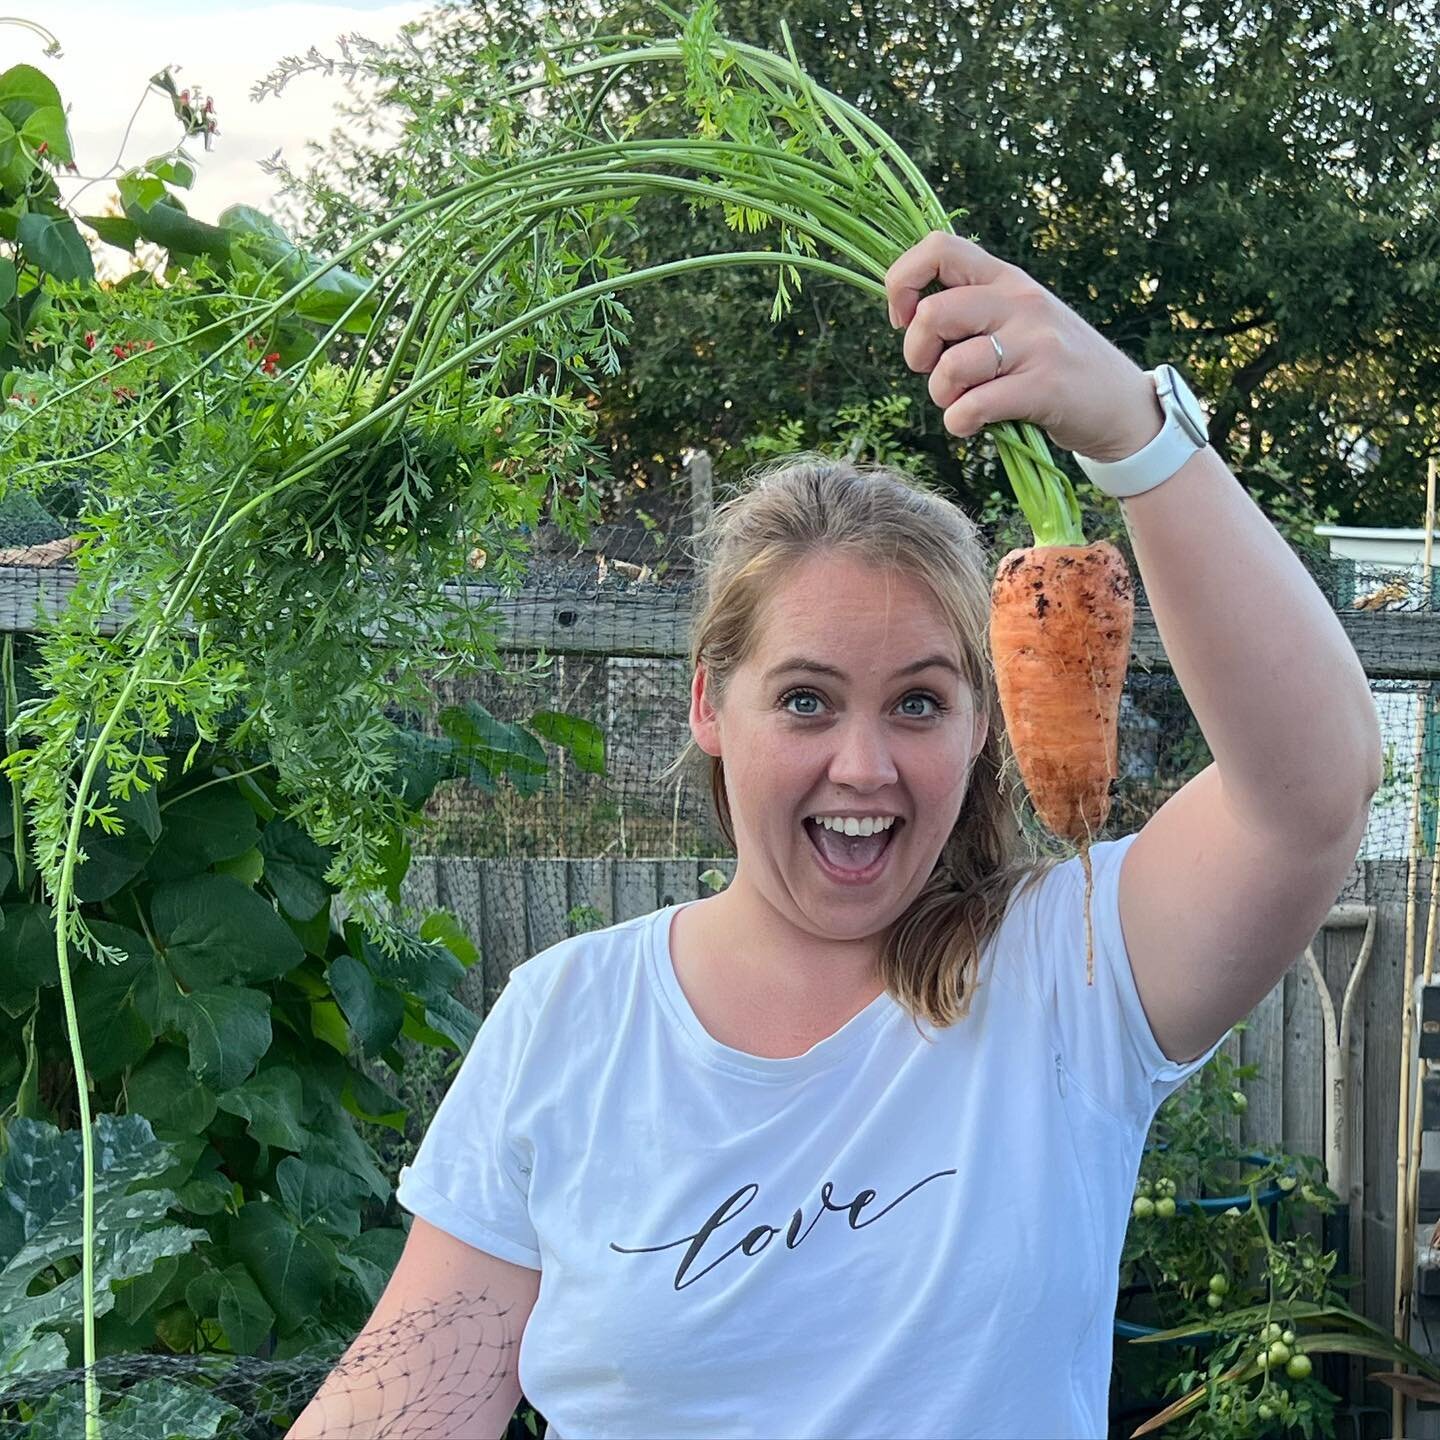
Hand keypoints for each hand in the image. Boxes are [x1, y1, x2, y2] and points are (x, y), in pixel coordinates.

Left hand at [885, 232, 1163, 462]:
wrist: (1122, 404)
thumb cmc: (1055, 366)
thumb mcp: (1019, 320)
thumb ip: (972, 310)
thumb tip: (909, 316)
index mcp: (1007, 279)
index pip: (939, 248)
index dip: (903, 281)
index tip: (905, 318)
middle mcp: (1021, 302)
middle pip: (932, 313)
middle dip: (915, 353)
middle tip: (934, 372)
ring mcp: (1035, 343)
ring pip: (950, 366)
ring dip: (942, 396)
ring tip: (962, 403)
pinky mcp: (1044, 386)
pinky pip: (972, 406)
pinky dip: (959, 423)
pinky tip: (972, 425)